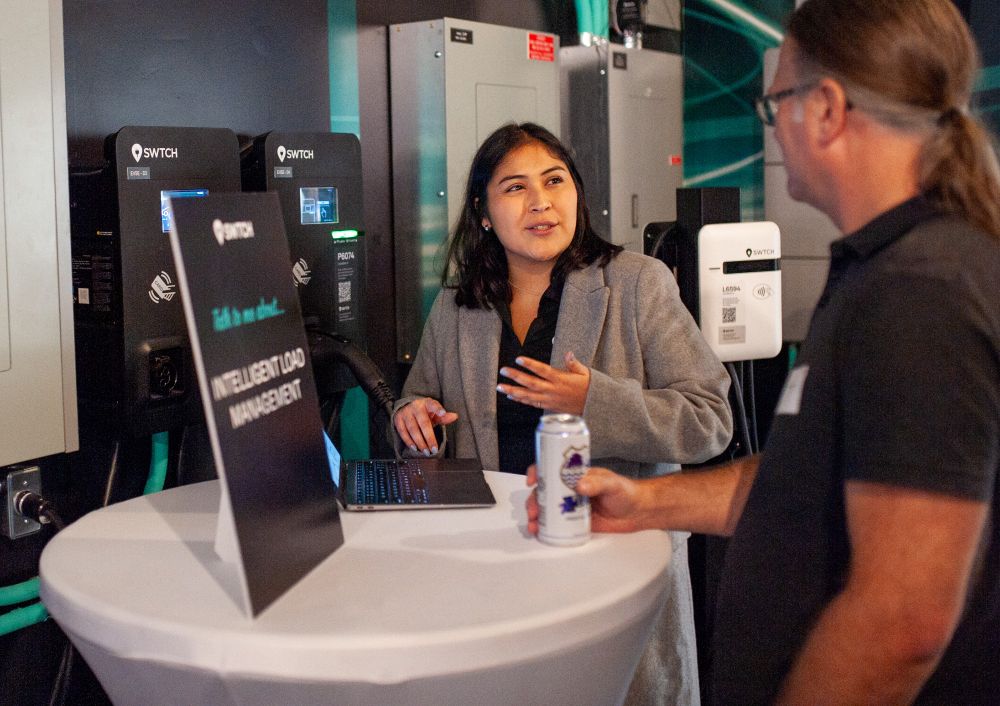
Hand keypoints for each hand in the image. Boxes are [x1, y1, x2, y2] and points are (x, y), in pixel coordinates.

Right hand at [393, 397, 457, 455]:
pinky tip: (415, 448)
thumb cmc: (424, 412)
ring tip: (426, 451)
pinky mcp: (398, 419)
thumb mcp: (434, 413)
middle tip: (434, 449)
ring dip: (420, 442)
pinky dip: (409, 441)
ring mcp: (406, 413)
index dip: (438, 409)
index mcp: (427, 403)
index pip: (433, 405)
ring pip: (413, 429)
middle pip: (423, 423)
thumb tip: (454, 416)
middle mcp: (416, 407)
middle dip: (429, 438)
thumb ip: (443, 417)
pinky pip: (403, 432)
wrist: (406, 407)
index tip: (443, 413)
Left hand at [497, 351, 589, 414]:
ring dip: (513, 391)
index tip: (519, 359)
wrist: (593, 406)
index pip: (543, 370)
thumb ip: (574, 363)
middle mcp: (553, 389)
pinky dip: (521, 400)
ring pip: (528, 396)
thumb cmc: (588, 387)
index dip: (530, 364)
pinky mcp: (549, 407)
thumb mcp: (584, 373)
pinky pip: (532, 404)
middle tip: (503, 371)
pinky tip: (511, 396)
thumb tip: (569, 353)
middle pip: (531, 383)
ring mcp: (550, 399)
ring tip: (500, 387)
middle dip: (516, 377)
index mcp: (560, 379)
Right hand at [526, 465, 645, 533]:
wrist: (638, 513)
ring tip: (534, 525)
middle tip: (534, 510)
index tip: (532, 479)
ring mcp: (572, 506)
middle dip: (534, 500)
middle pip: (545, 492)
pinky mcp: (576, 522)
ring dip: (537, 516)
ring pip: (548, 509)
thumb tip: (580, 485)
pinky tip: (540, 532)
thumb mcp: (612, 484)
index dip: (539, 472)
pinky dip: (546, 528)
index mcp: (577, 475)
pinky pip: (557, 525)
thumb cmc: (627, 492)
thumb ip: (597, 483)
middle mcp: (570, 490)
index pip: (552, 469)